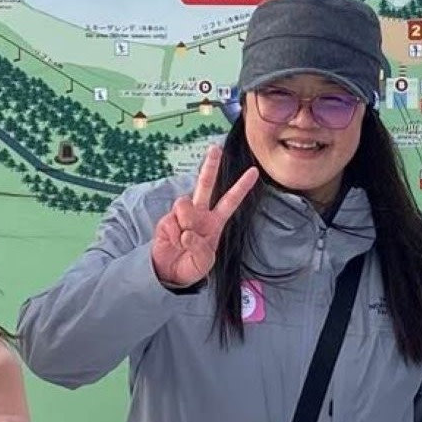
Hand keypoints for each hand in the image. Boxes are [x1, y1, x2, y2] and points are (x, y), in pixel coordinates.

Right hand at [151, 146, 261, 289]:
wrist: (170, 273)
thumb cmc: (191, 266)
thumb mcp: (204, 262)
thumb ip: (199, 246)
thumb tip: (186, 232)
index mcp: (215, 222)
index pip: (230, 201)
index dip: (241, 186)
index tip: (254, 171)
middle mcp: (200, 214)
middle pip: (205, 185)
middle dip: (210, 166)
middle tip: (215, 149)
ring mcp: (182, 215)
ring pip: (185, 203)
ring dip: (186, 220)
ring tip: (184, 238)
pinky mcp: (167, 220)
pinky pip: (172, 220)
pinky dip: (174, 233)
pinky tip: (174, 242)